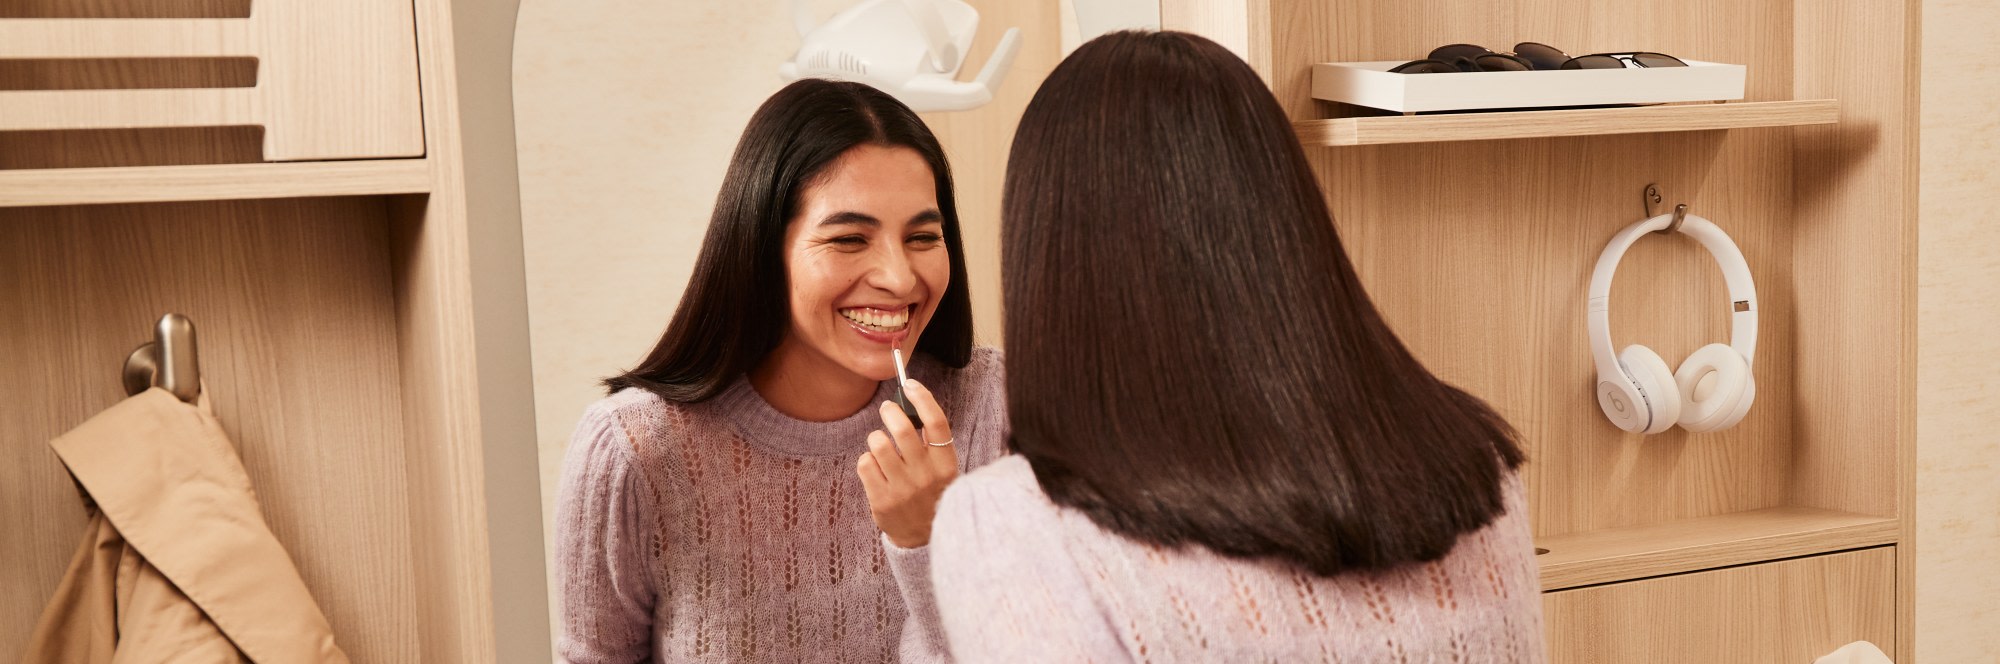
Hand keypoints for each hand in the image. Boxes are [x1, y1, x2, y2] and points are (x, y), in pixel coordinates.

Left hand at [856, 379, 957, 548]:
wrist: (923, 538)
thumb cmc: (931, 495)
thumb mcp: (943, 471)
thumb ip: (933, 443)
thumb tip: (913, 404)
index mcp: (946, 465)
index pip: (936, 422)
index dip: (922, 397)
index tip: (910, 384)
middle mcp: (926, 476)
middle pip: (902, 429)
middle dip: (890, 412)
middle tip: (887, 410)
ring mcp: (903, 489)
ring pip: (878, 444)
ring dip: (876, 438)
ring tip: (881, 445)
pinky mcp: (881, 500)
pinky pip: (865, 463)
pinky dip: (867, 459)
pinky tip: (875, 467)